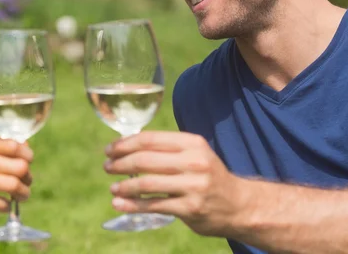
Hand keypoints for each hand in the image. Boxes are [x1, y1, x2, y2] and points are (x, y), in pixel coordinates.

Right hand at [0, 137, 32, 231]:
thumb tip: (26, 146)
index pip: (15, 145)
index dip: (28, 157)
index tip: (27, 165)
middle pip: (19, 165)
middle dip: (28, 178)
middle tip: (26, 184)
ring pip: (12, 184)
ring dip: (22, 193)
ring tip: (20, 197)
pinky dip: (6, 206)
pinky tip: (3, 206)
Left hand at [104, 131, 245, 235]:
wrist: (240, 205)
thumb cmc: (208, 176)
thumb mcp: (194, 154)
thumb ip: (168, 149)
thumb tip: (128, 145)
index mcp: (192, 143)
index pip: (150, 139)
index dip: (125, 144)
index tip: (110, 149)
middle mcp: (193, 162)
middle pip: (145, 159)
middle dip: (120, 163)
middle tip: (107, 167)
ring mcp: (193, 186)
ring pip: (147, 183)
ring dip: (124, 186)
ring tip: (113, 188)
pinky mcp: (190, 208)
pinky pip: (154, 205)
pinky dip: (132, 204)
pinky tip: (118, 203)